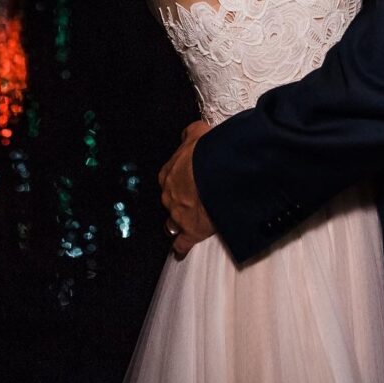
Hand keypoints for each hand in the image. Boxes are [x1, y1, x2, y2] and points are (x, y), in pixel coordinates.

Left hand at [157, 119, 214, 256]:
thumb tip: (186, 134)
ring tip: (187, 222)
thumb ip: (190, 134)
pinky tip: (181, 250)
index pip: (169, 179)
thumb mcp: (198, 133)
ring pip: (171, 223)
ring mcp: (177, 215)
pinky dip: (181, 246)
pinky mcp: (190, 231)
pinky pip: (182, 243)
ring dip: (177, 223)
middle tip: (193, 199)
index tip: (188, 181)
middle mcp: (168, 196)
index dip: (179, 180)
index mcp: (168, 173)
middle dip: (179, 201)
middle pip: (170, 201)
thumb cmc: (206, 151)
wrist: (215, 172)